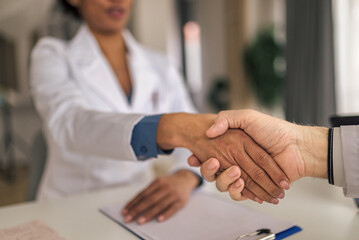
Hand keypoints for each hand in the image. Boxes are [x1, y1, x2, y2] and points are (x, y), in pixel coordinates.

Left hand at [121, 170, 198, 223]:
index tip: (125, 211)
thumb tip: (134, 204)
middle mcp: (165, 187)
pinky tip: (158, 219)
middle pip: (149, 200)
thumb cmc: (168, 183)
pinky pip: (172, 209)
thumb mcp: (158, 182)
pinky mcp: (181, 201)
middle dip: (137, 210)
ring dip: (149, 214)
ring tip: (140, 221)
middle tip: (128, 218)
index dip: (133, 203)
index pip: (143, 194)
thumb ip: (149, 191)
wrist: (185, 179)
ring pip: (160, 205)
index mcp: (157, 182)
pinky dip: (165, 214)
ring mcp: (173, 194)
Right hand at [156, 113, 289, 203]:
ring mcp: (245, 175)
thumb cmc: (274, 129)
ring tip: (234, 173)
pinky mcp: (255, 188)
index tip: (194, 157)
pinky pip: (240, 194)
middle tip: (212, 162)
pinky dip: (238, 192)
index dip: (202, 158)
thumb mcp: (247, 117)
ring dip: (224, 181)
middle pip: (214, 172)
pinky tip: (241, 183)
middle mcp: (237, 161)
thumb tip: (208, 132)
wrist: (298, 146)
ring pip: (224, 185)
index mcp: (233, 147)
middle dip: (209, 170)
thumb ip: (226, 120)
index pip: (212, 155)